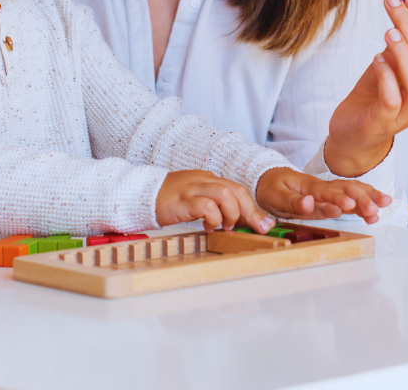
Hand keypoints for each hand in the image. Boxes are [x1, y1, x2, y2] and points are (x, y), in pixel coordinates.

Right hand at [156, 170, 275, 233]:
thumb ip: (215, 206)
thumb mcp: (196, 199)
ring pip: (225, 194)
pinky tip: (209, 227)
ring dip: (232, 213)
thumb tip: (236, 222)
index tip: (264, 224)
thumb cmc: (170, 200)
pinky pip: (206, 206)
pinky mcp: (183, 200)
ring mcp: (193, 188)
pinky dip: (213, 218)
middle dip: (251, 211)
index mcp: (209, 179)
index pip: (238, 189)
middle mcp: (204, 180)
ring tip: (227, 226)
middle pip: (236, 190)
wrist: (142, 194)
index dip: (253, 208)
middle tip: (259, 228)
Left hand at [255, 167, 391, 224]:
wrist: (269, 180)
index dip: (338, 198)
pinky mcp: (331, 200)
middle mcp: (323, 187)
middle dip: (362, 198)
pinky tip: (376, 211)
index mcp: (308, 186)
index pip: (326, 191)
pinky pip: (351, 199)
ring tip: (384, 206)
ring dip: (369, 198)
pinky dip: (364, 203)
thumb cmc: (272, 187)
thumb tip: (309, 203)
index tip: (350, 205)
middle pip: (346, 189)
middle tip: (374, 210)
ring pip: (353, 191)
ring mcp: (329, 193)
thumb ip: (293, 202)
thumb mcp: (275, 196)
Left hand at [325, 0, 407, 176]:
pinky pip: (392, 99)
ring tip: (387, 32)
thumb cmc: (377, 92)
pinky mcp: (386, 122)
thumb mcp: (391, 54)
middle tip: (392, 2)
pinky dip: (386, 76)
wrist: (355, 130)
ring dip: (404, 53)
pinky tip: (376, 58)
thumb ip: (406, 26)